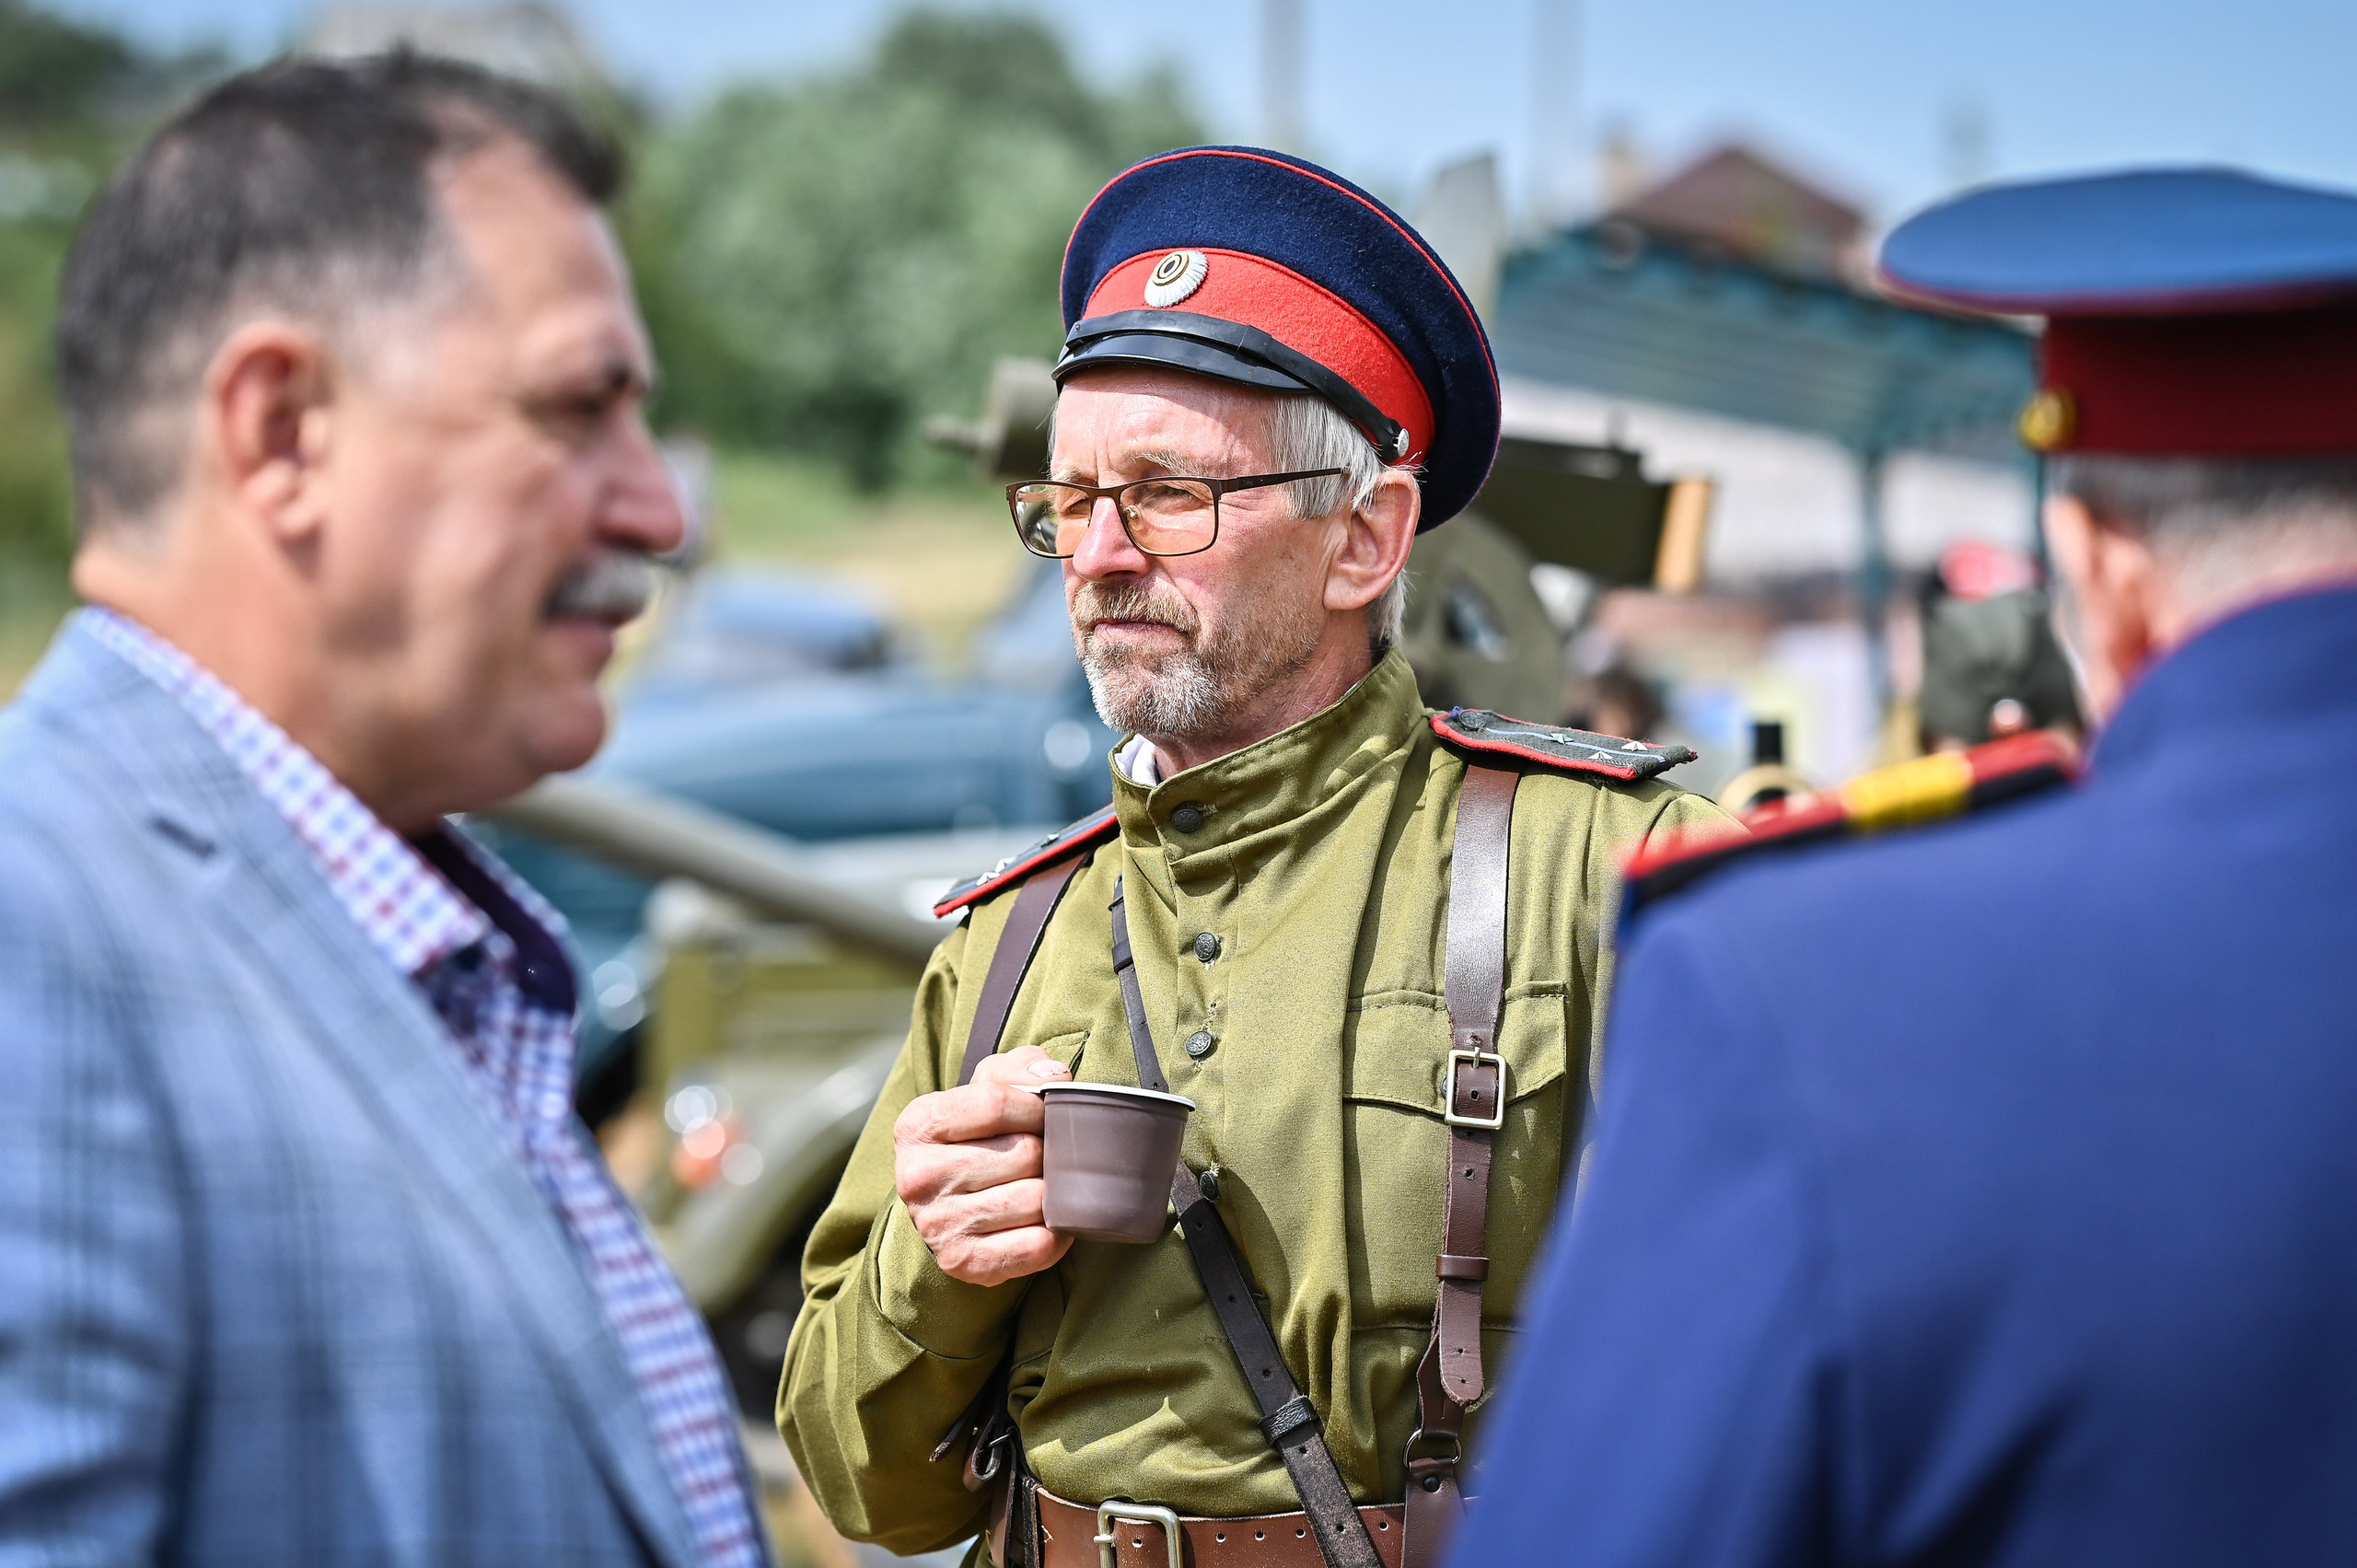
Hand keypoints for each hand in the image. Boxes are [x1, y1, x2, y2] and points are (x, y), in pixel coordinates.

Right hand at [894, 1045, 1074, 1286]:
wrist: (950, 1202)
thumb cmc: (977, 1137)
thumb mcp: (987, 1088)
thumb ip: (1019, 1069)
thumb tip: (1053, 1077)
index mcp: (917, 1124)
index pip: (996, 1102)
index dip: (1035, 1107)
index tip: (1042, 1115)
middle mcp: (917, 1176)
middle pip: (1023, 1153)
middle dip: (1046, 1152)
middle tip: (1042, 1157)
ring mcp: (937, 1224)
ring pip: (1035, 1199)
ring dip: (1053, 1193)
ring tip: (1041, 1186)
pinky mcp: (963, 1262)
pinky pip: (1038, 1245)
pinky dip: (1056, 1233)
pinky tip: (1045, 1221)